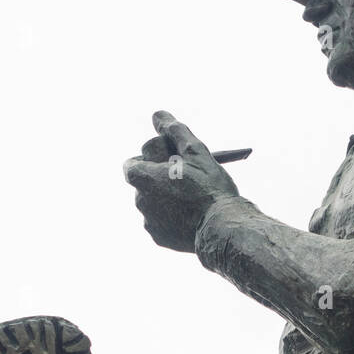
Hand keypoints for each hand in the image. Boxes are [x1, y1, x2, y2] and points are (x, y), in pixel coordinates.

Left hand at [123, 110, 238, 251]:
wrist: (222, 228)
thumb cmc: (210, 187)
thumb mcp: (195, 151)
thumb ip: (174, 131)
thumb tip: (157, 115)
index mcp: (144, 178)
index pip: (131, 164)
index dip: (149, 160)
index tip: (167, 161)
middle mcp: (140, 201)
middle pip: (143, 183)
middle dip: (159, 178)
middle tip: (185, 178)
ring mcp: (149, 222)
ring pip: (153, 203)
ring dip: (166, 197)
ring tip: (192, 198)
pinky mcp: (159, 238)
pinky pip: (161, 222)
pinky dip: (172, 217)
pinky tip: (191, 216)